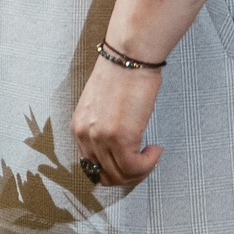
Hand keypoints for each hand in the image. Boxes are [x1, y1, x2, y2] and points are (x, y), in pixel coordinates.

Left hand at [70, 60, 163, 188]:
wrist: (129, 57)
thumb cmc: (121, 75)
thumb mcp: (101, 107)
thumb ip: (102, 129)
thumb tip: (118, 150)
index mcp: (78, 128)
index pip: (91, 167)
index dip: (114, 171)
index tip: (131, 164)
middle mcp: (85, 135)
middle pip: (105, 176)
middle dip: (129, 176)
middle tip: (145, 164)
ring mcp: (101, 137)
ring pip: (121, 175)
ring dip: (141, 171)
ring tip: (152, 156)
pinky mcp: (121, 136)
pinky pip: (135, 167)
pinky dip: (148, 165)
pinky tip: (155, 150)